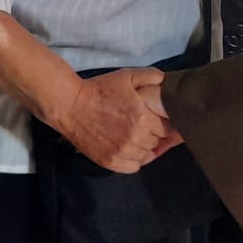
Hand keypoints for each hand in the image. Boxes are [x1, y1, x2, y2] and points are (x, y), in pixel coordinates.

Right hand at [56, 68, 170, 172]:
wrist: (71, 105)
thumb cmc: (101, 89)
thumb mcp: (127, 76)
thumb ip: (153, 77)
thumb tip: (170, 84)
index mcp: (143, 117)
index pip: (167, 128)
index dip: (163, 122)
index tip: (156, 117)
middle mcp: (136, 138)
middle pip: (157, 141)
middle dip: (154, 132)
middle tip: (143, 123)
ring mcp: (123, 152)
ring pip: (147, 155)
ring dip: (144, 146)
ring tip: (134, 134)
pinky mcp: (111, 162)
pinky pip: (134, 166)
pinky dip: (134, 159)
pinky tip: (128, 147)